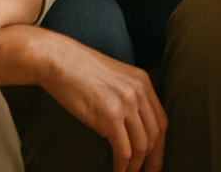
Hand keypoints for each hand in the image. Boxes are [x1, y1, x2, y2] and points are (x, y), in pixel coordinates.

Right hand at [35, 33, 166, 171]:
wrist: (59, 60)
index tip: (154, 160)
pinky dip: (123, 167)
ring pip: (142, 146)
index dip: (160, 145)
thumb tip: (131, 125)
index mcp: (142, 81)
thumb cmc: (80, 70)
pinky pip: (124, 150)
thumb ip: (128, 96)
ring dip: (136, 167)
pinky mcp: (109, 116)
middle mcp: (139, 91)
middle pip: (156, 134)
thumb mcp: (114, 78)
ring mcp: (126, 103)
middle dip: (153, 159)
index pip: (161, 119)